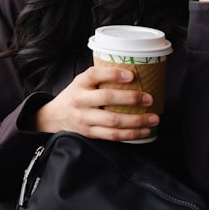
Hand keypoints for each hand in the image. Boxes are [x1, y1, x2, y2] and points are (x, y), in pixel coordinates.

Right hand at [34, 66, 158, 140]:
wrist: (55, 116)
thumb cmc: (75, 96)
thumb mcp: (81, 83)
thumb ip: (100, 80)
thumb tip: (135, 75)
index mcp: (79, 83)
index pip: (94, 74)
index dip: (113, 74)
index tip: (131, 75)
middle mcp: (80, 100)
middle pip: (106, 98)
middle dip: (131, 98)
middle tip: (149, 99)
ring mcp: (84, 118)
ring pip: (113, 120)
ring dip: (136, 120)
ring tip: (153, 118)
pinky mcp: (90, 133)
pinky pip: (112, 135)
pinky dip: (131, 134)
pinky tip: (144, 131)